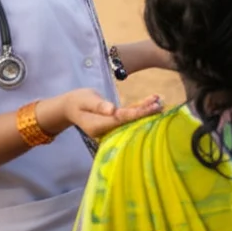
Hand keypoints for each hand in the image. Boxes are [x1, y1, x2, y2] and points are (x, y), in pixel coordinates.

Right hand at [38, 89, 162, 139]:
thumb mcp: (85, 100)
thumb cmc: (76, 101)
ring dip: (145, 110)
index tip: (151, 107)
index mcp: (99, 126)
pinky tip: (152, 101)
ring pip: (131, 118)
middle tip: (160, 104)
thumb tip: (112, 110)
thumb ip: (98, 105)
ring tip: (160, 101)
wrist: (70, 107)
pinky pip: (128, 116)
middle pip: (129, 121)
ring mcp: (111, 128)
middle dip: (145, 113)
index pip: (121, 119)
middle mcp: (107, 130)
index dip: (137, 113)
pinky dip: (140, 108)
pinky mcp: (114, 122)